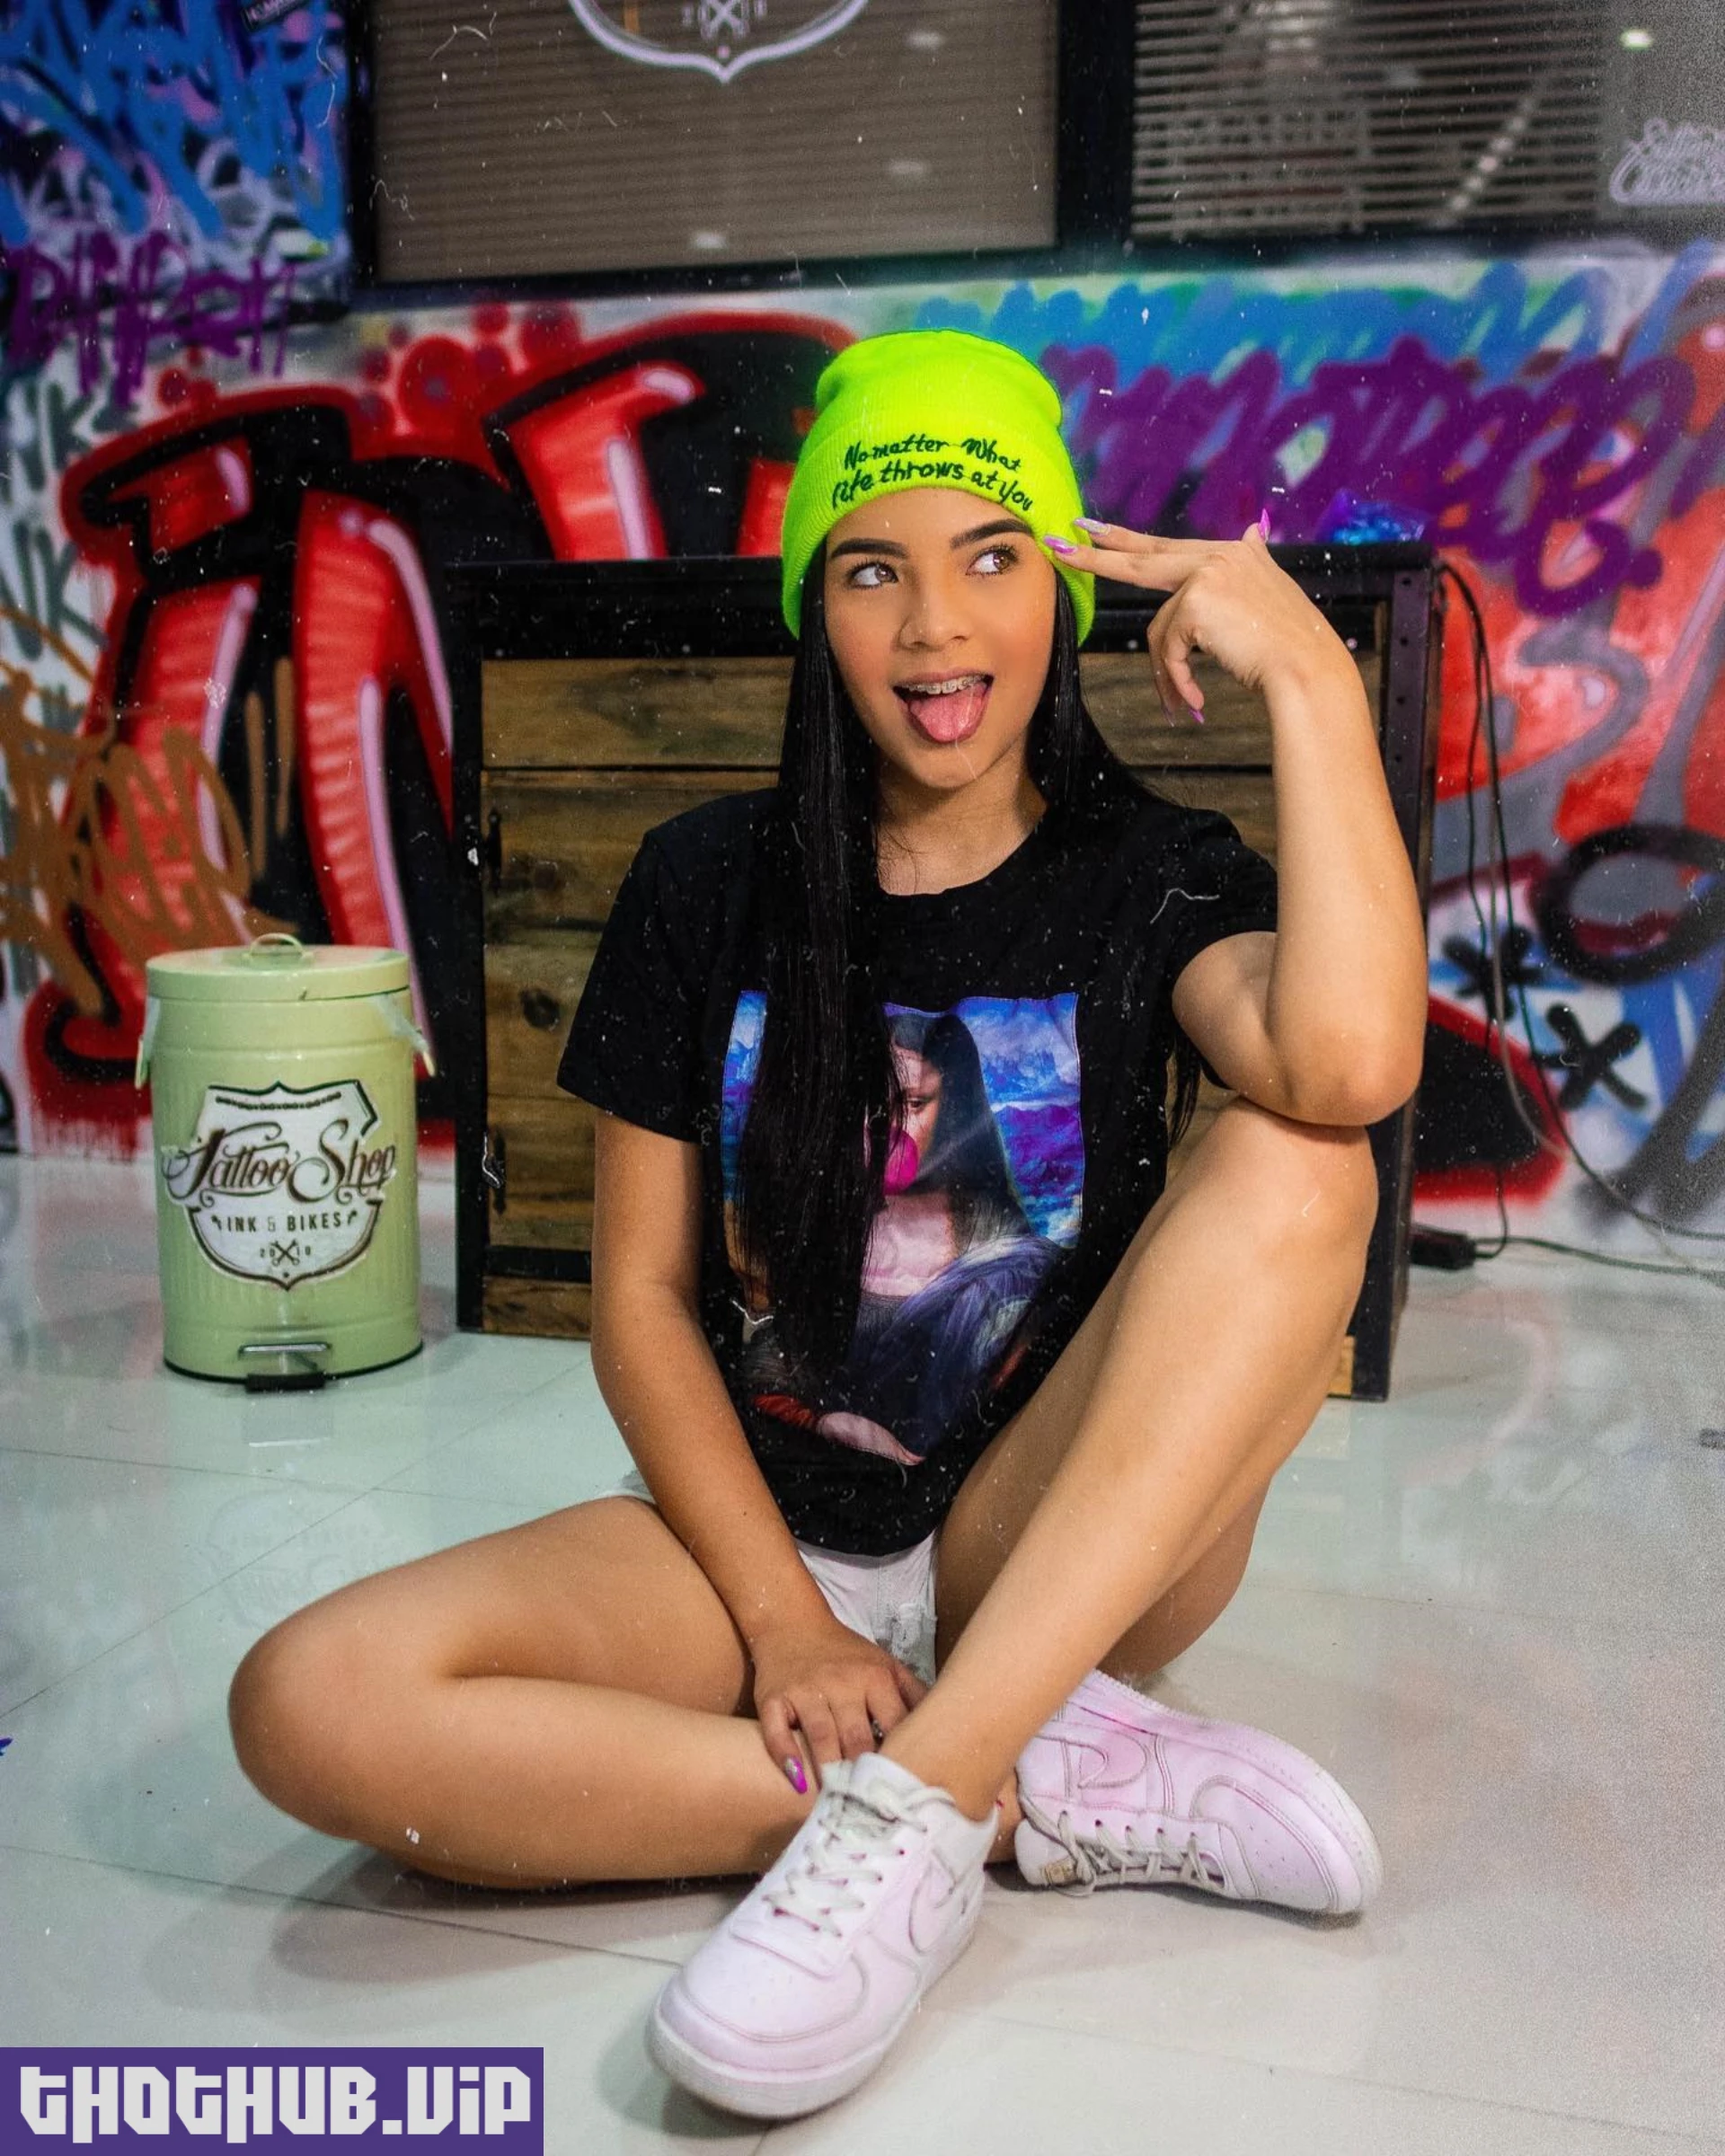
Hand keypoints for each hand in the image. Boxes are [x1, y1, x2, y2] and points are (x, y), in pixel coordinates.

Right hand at [750, 1616, 927, 1793]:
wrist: (791, 1621)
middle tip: (874, 1809)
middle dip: (865, 1772)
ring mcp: (805, 1690)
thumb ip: (913, 1694)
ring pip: (820, 1735)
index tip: (908, 1790)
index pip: (894, 1723)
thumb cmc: (845, 1653)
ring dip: (830, 1769)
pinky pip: (776, 1729)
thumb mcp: (884, 1664)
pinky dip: (785, 1754)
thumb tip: (949, 1726)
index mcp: (875, 1678)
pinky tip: (796, 1779)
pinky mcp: (773, 1697)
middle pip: (857, 1736)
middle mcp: (841, 1683)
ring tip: (839, 1802)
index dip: (901, 1756)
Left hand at [1046, 520, 1351, 715]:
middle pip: (1141, 559)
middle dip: (1095, 556)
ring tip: (1181, 703)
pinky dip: (1176, 681)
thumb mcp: (1267, 595)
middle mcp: (1220, 555)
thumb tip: (1253, 529)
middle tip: (1056, 544)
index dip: (1126, 540)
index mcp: (1234, 552)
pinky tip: (1194, 703)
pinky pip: (1168, 649)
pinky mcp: (1197, 602)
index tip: (1091, 529)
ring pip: (1159, 628)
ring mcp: (1208, 575)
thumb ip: (1250, 564)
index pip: (1166, 546)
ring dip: (1165, 673)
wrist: (1307, 668)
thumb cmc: (1288, 646)